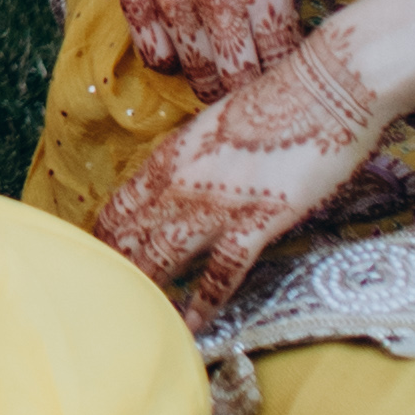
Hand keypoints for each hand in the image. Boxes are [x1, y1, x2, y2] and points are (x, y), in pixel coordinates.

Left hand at [93, 23, 386, 331]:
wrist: (323, 89)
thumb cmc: (277, 100)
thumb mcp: (218, 126)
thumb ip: (194, 159)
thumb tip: (180, 183)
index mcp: (172, 155)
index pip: (122, 204)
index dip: (104, 236)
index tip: (90, 260)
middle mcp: (183, 181)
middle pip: (134, 235)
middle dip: (113, 268)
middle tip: (95, 299)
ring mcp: (217, 204)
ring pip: (165, 255)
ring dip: (147, 287)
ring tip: (129, 316)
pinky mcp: (256, 221)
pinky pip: (221, 272)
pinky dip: (204, 302)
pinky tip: (190, 325)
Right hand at [117, 0, 301, 101]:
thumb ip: (279, 24)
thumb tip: (290, 79)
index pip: (279, 61)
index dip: (279, 83)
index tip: (276, 90)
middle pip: (237, 78)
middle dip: (243, 92)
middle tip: (242, 93)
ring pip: (196, 74)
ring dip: (207, 81)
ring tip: (213, 73)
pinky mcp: (136, 1)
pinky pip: (157, 59)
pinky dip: (170, 60)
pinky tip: (179, 44)